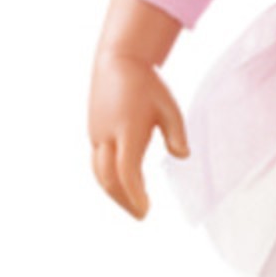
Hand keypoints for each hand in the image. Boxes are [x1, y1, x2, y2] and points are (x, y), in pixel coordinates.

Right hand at [89, 50, 188, 218]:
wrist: (118, 62)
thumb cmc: (147, 85)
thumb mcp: (169, 106)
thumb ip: (177, 133)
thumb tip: (182, 155)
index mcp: (126, 128)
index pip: (126, 170)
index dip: (134, 193)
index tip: (145, 209)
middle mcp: (107, 135)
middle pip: (109, 178)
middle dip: (124, 200)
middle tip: (141, 214)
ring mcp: (97, 135)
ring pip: (100, 174)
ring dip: (115, 193)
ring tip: (134, 206)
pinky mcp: (94, 134)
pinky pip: (98, 164)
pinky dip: (110, 180)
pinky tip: (125, 186)